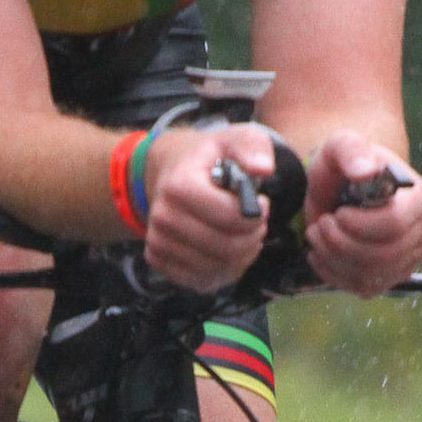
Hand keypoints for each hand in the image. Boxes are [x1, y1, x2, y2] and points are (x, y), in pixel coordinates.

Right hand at [141, 121, 273, 290]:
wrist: (171, 172)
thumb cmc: (210, 158)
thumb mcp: (236, 139)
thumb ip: (253, 148)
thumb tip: (263, 168)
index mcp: (179, 185)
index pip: (231, 217)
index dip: (258, 214)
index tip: (261, 203)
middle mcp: (163, 216)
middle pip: (226, 248)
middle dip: (253, 237)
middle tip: (256, 223)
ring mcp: (158, 241)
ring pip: (217, 269)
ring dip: (242, 256)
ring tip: (243, 234)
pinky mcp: (158, 260)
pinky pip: (201, 281)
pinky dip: (223, 271)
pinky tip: (227, 250)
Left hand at [303, 131, 421, 295]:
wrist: (337, 189)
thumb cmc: (342, 166)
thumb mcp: (340, 147)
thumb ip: (351, 151)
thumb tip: (366, 171)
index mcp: (419, 196)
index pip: (395, 224)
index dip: (359, 225)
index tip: (337, 213)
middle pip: (384, 254)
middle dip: (341, 243)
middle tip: (320, 225)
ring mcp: (409, 256)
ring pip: (372, 274)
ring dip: (334, 257)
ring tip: (317, 234)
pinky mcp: (391, 277)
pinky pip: (364, 288)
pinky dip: (334, 274)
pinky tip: (321, 253)